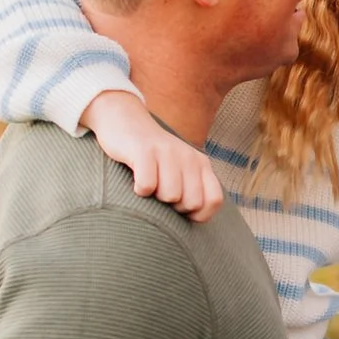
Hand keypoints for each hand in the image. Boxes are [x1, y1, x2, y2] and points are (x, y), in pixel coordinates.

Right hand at [87, 88, 221, 219]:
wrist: (124, 120)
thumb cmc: (152, 157)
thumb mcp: (179, 169)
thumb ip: (193, 189)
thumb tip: (196, 218)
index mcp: (201, 163)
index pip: (214, 200)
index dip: (199, 214)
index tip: (181, 210)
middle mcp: (189, 156)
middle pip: (191, 203)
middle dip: (174, 207)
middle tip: (160, 192)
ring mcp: (167, 152)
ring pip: (169, 196)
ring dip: (155, 197)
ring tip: (148, 182)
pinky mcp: (144, 150)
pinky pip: (147, 186)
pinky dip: (139, 190)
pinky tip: (135, 180)